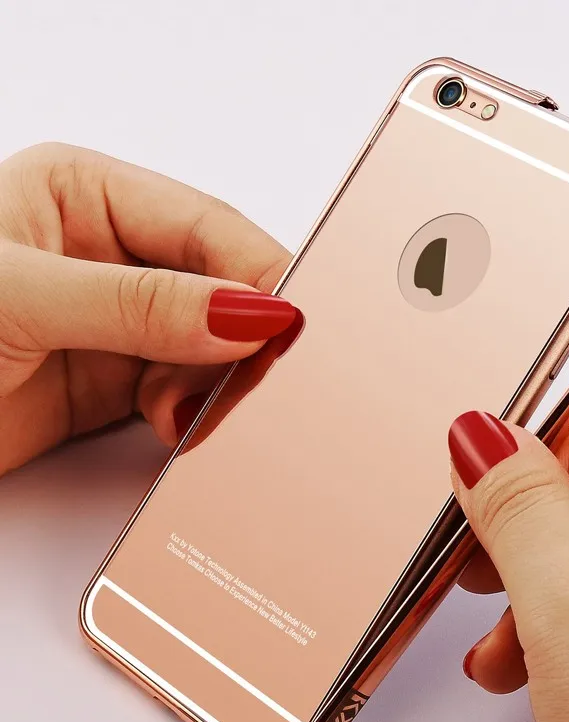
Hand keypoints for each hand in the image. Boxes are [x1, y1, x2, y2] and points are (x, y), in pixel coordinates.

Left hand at [0, 143, 295, 475]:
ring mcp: (120, 322)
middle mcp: (110, 254)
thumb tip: (248, 313)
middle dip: (238, 339)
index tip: (287, 326)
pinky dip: (193, 413)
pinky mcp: (118, 383)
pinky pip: (187, 392)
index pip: (205, 227)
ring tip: (176, 413)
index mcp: (85, 194)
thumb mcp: (21, 300)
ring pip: (213, 346)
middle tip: (243, 382)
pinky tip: (170, 425)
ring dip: (213, 384)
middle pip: (222, 289)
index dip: (256, 275)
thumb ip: (140, 305)